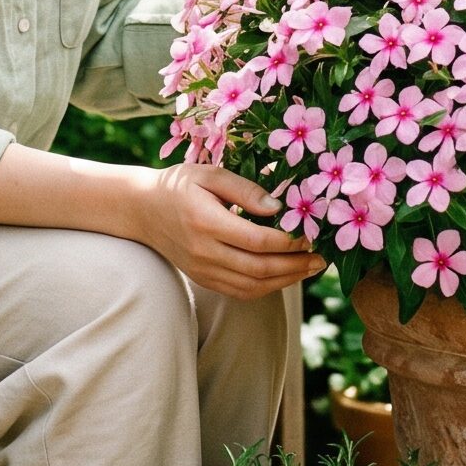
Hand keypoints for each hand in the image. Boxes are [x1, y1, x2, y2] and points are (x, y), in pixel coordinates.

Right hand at [132, 163, 323, 299]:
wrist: (143, 210)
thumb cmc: (179, 184)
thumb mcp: (210, 174)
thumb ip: (245, 189)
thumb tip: (278, 208)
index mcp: (206, 221)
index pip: (257, 240)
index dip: (289, 241)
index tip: (312, 234)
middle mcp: (204, 251)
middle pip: (259, 268)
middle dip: (295, 266)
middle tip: (322, 258)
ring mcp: (203, 270)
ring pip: (252, 286)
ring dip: (286, 280)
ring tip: (311, 269)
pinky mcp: (204, 279)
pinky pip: (240, 291)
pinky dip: (267, 287)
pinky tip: (286, 275)